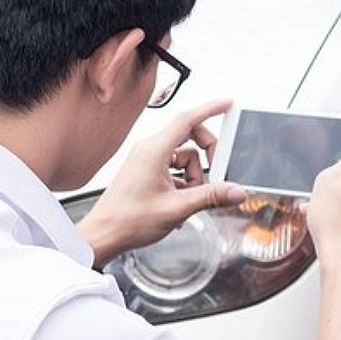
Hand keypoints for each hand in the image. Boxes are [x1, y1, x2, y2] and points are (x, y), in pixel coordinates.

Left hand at [78, 99, 247, 266]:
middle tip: (215, 175)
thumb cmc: (128, 220)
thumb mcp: (177, 208)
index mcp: (154, 150)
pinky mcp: (146, 171)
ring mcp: (147, 160)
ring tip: (187, 201)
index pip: (188, 120)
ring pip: (184, 158)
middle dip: (206, 158)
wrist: (104, 235)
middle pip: (190, 140)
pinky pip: (174, 169)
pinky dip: (183, 185)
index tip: (227, 104)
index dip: (210, 109)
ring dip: (193, 178)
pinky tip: (180, 205)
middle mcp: (149, 150)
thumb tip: (236, 191)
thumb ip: (211, 197)